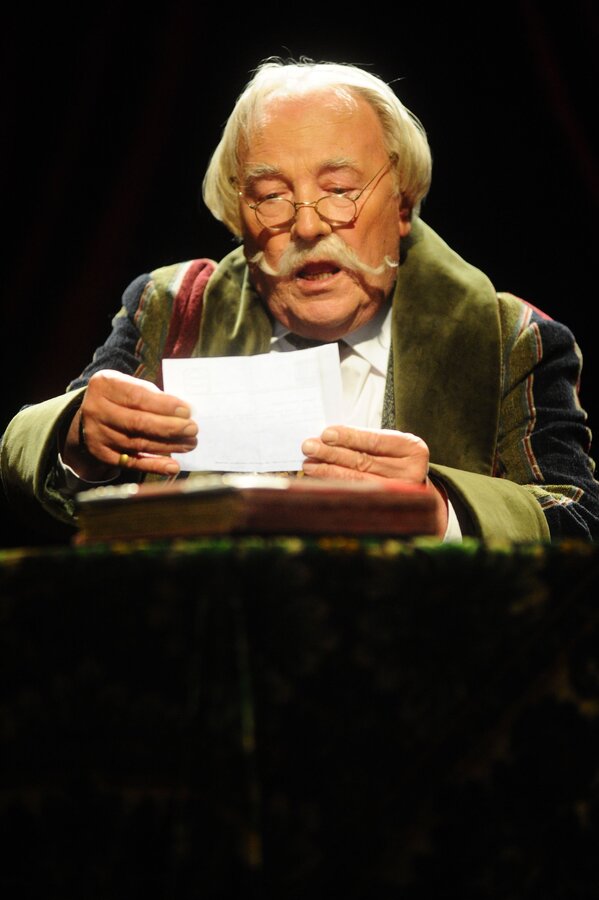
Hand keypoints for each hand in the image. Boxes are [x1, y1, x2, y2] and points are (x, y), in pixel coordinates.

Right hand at [63, 370, 197, 478]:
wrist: (93, 414)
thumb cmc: (122, 397)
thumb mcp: (131, 386)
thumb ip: (153, 397)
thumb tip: (184, 414)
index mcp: (106, 385)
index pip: (138, 396)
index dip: (165, 405)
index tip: (187, 411)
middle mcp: (97, 409)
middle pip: (137, 422)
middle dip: (169, 427)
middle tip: (192, 429)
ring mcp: (97, 434)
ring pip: (138, 443)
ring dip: (168, 446)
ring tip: (189, 444)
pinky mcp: (102, 454)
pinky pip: (132, 462)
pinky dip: (154, 465)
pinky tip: (172, 466)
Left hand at [301, 425, 448, 534]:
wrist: (413, 488)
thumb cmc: (395, 460)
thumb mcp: (389, 444)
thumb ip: (364, 440)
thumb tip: (326, 438)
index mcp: (413, 449)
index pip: (376, 441)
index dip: (349, 437)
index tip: (326, 434)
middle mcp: (411, 472)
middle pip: (364, 461)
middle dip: (332, 453)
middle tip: (309, 447)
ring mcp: (401, 494)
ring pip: (358, 480)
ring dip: (329, 471)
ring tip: (309, 465)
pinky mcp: (388, 508)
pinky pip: (355, 495)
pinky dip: (335, 486)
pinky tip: (319, 480)